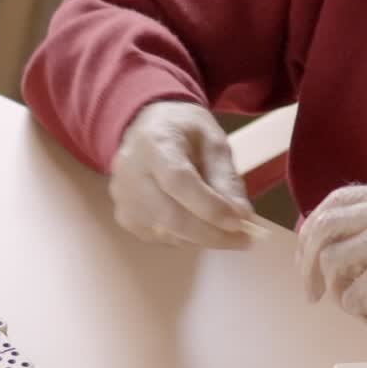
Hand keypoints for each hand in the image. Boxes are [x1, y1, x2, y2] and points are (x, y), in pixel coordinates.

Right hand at [109, 101, 254, 246]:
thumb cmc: (183, 131)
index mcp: (155, 143)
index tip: (240, 222)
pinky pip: (161, 238)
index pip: (178, 181)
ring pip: (168, 233)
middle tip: (242, 239)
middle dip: (211, 234)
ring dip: (203, 237)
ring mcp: (124, 198)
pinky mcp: (125, 216)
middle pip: (171, 216)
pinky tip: (198, 222)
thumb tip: (241, 215)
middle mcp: (131, 173)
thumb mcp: (213, 141)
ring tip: (225, 228)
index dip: (209, 207)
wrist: (146, 128)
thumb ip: (226, 176)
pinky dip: (187, 237)